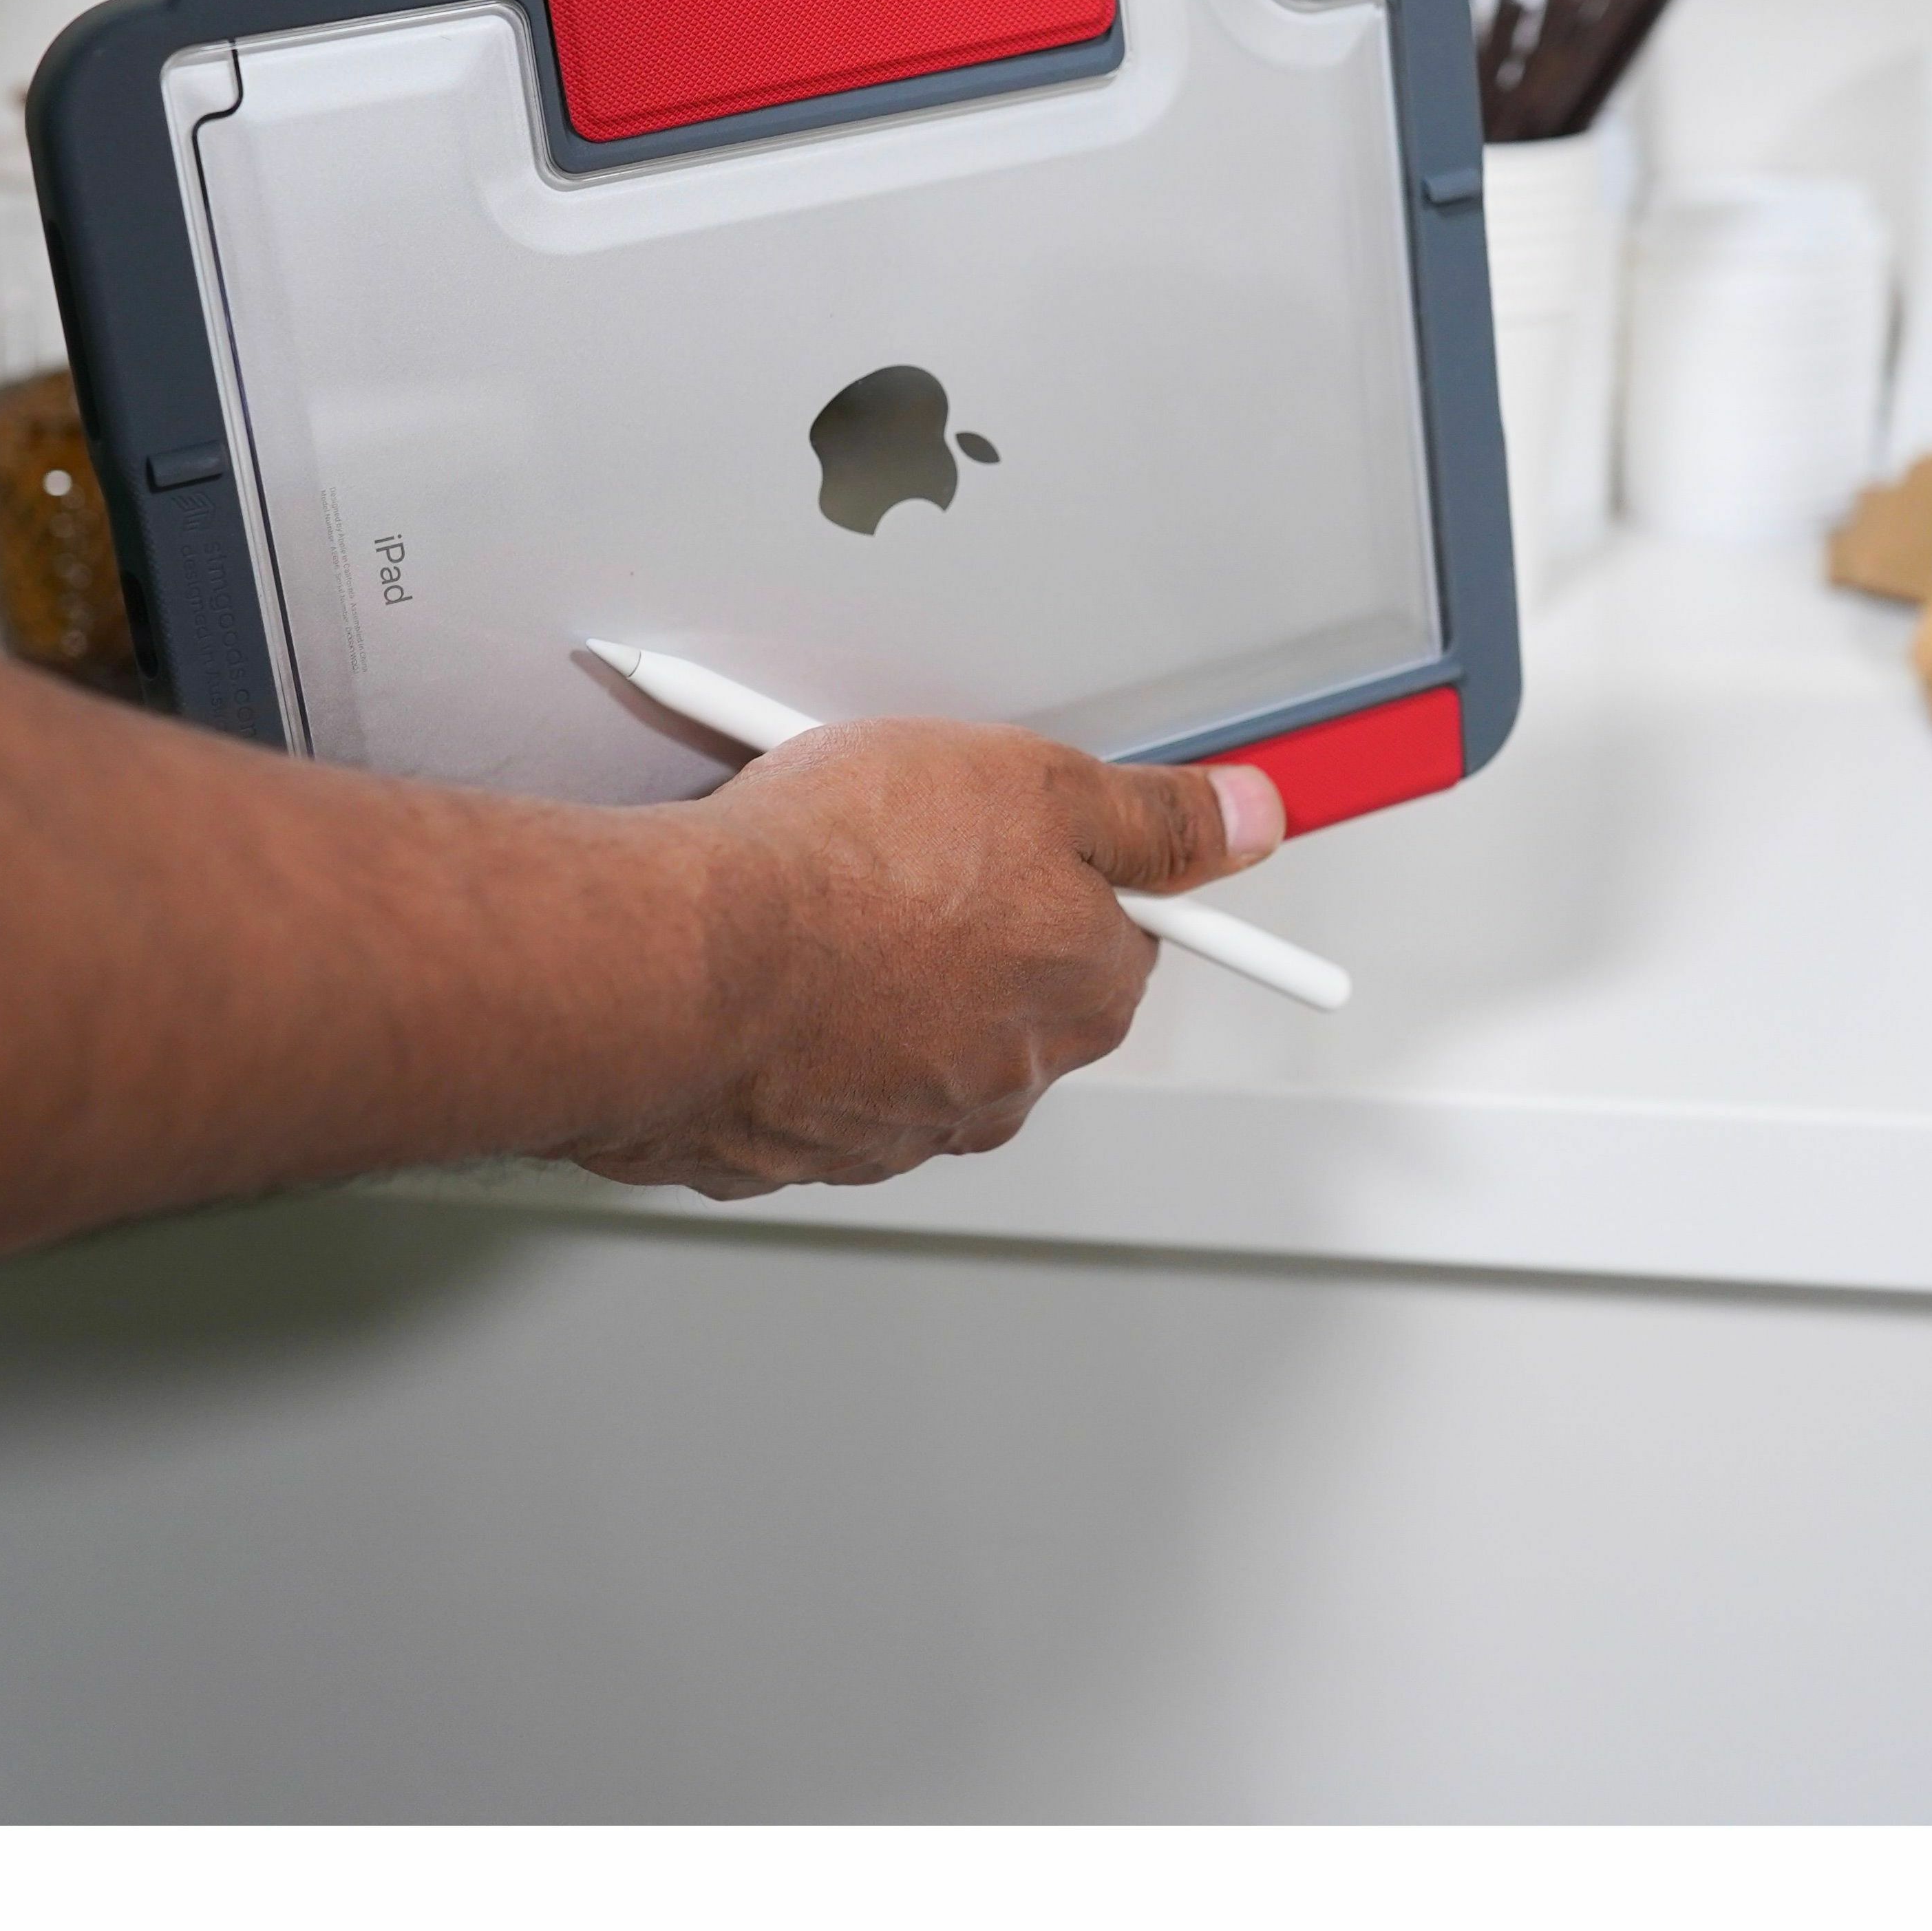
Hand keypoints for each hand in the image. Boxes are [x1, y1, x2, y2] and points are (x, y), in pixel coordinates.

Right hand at [567, 722, 1286, 1202]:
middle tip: (899, 848)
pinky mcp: (796, 1148)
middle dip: (968, 926)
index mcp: (1080, 992)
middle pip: (1016, 992)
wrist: (681, 964)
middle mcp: (1005, 1079)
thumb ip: (1154, 813)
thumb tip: (1250, 819)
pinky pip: (815, 1081)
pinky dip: (795, 1033)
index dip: (1079, 876)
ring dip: (878, 983)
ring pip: (914, 1042)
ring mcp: (899, 1128)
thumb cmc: (840, 870)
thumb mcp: (1033, 781)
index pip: (1124, 937)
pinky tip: (756, 971)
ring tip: (811, 904)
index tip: (1050, 856)